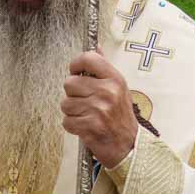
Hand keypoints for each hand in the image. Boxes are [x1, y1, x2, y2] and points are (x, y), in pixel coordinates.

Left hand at [61, 51, 135, 169]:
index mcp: (115, 79)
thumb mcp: (119, 88)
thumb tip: (96, 47)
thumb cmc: (121, 116)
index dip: (75, 65)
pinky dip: (73, 126)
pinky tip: (85, 126)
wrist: (129, 146)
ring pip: (65, 103)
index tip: (75, 72)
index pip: (87, 58)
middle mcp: (107, 91)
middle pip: (69, 83)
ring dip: (72, 112)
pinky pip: (66, 121)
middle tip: (85, 102)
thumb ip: (104, 68)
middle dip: (73, 94)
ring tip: (87, 115)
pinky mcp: (89, 126)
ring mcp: (98, 109)